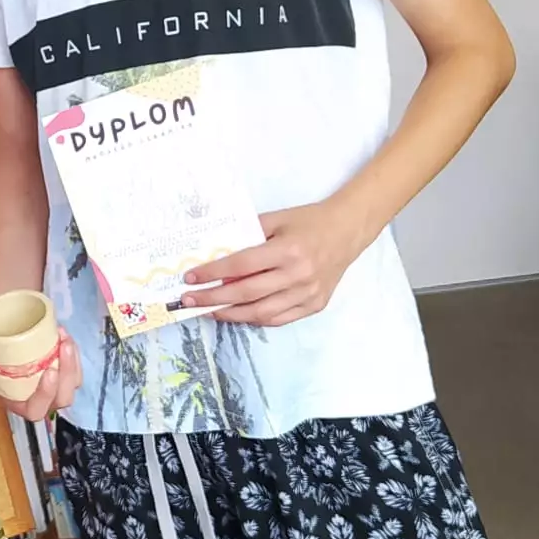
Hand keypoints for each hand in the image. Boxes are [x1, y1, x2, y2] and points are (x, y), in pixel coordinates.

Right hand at [0, 329, 81, 420]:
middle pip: (62, 399)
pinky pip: (77, 369)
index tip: (48, 370)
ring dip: (72, 362)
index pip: (36, 410)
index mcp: (18, 402)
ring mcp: (55, 386)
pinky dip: (74, 353)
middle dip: (67, 374)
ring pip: (74, 384)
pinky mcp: (64, 372)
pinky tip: (64, 336)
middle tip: (62, 347)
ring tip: (63, 338)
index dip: (45, 395)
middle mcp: (40, 399)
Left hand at [183, 199, 369, 325]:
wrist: (348, 230)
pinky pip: (279, 319)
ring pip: (261, 312)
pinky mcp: (315, 305)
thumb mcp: (276, 219)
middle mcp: (298, 275)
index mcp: (287, 250)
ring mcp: (308, 293)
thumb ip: (248, 236)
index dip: (213, 273)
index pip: (241, 266)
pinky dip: (256, 318)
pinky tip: (238, 313)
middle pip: (246, 293)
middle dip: (213, 298)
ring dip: (231, 314)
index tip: (190, 277)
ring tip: (210, 310)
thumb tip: (216, 256)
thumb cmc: (309, 221)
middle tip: (190, 300)